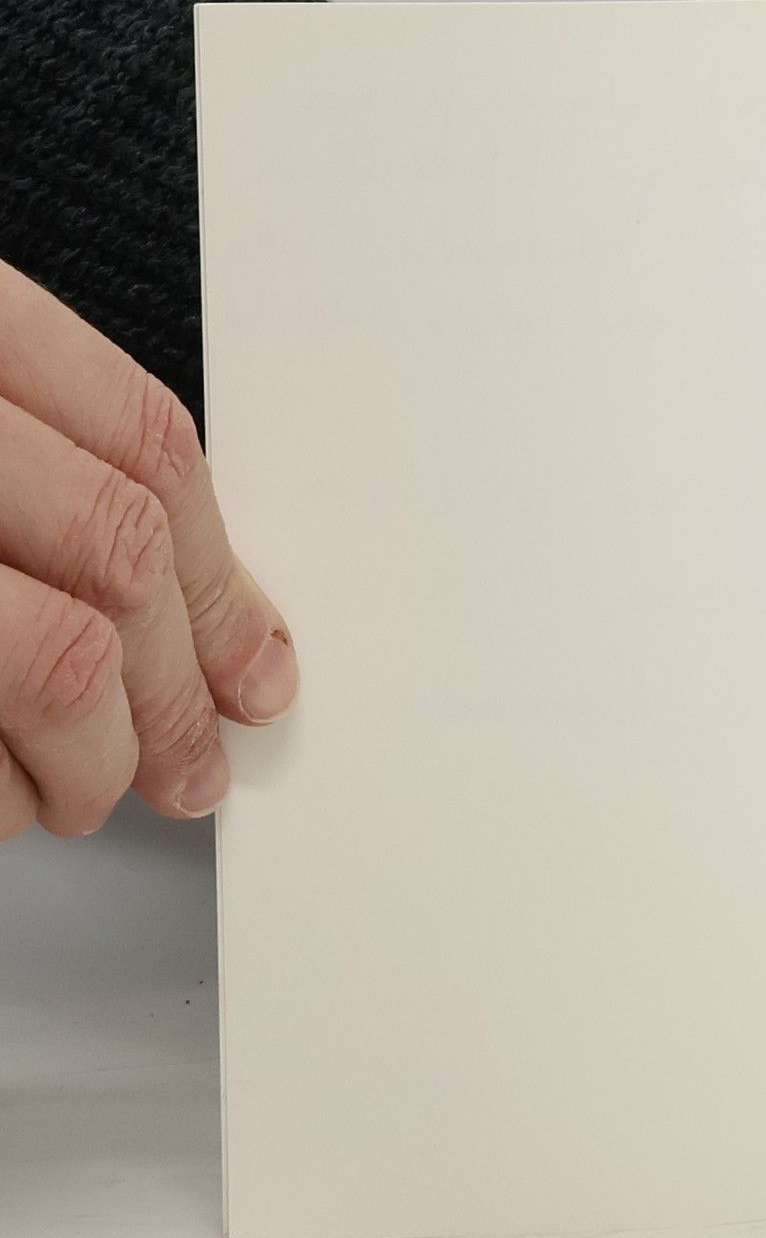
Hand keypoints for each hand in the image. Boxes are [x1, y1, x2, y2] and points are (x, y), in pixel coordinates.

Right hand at [0, 259, 296, 835]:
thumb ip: (56, 477)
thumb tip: (222, 620)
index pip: (148, 442)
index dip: (228, 576)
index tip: (267, 668)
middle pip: (124, 550)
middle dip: (184, 685)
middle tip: (199, 765)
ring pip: (61, 659)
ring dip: (101, 755)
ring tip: (91, 789)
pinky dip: (5, 791)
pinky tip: (12, 795)